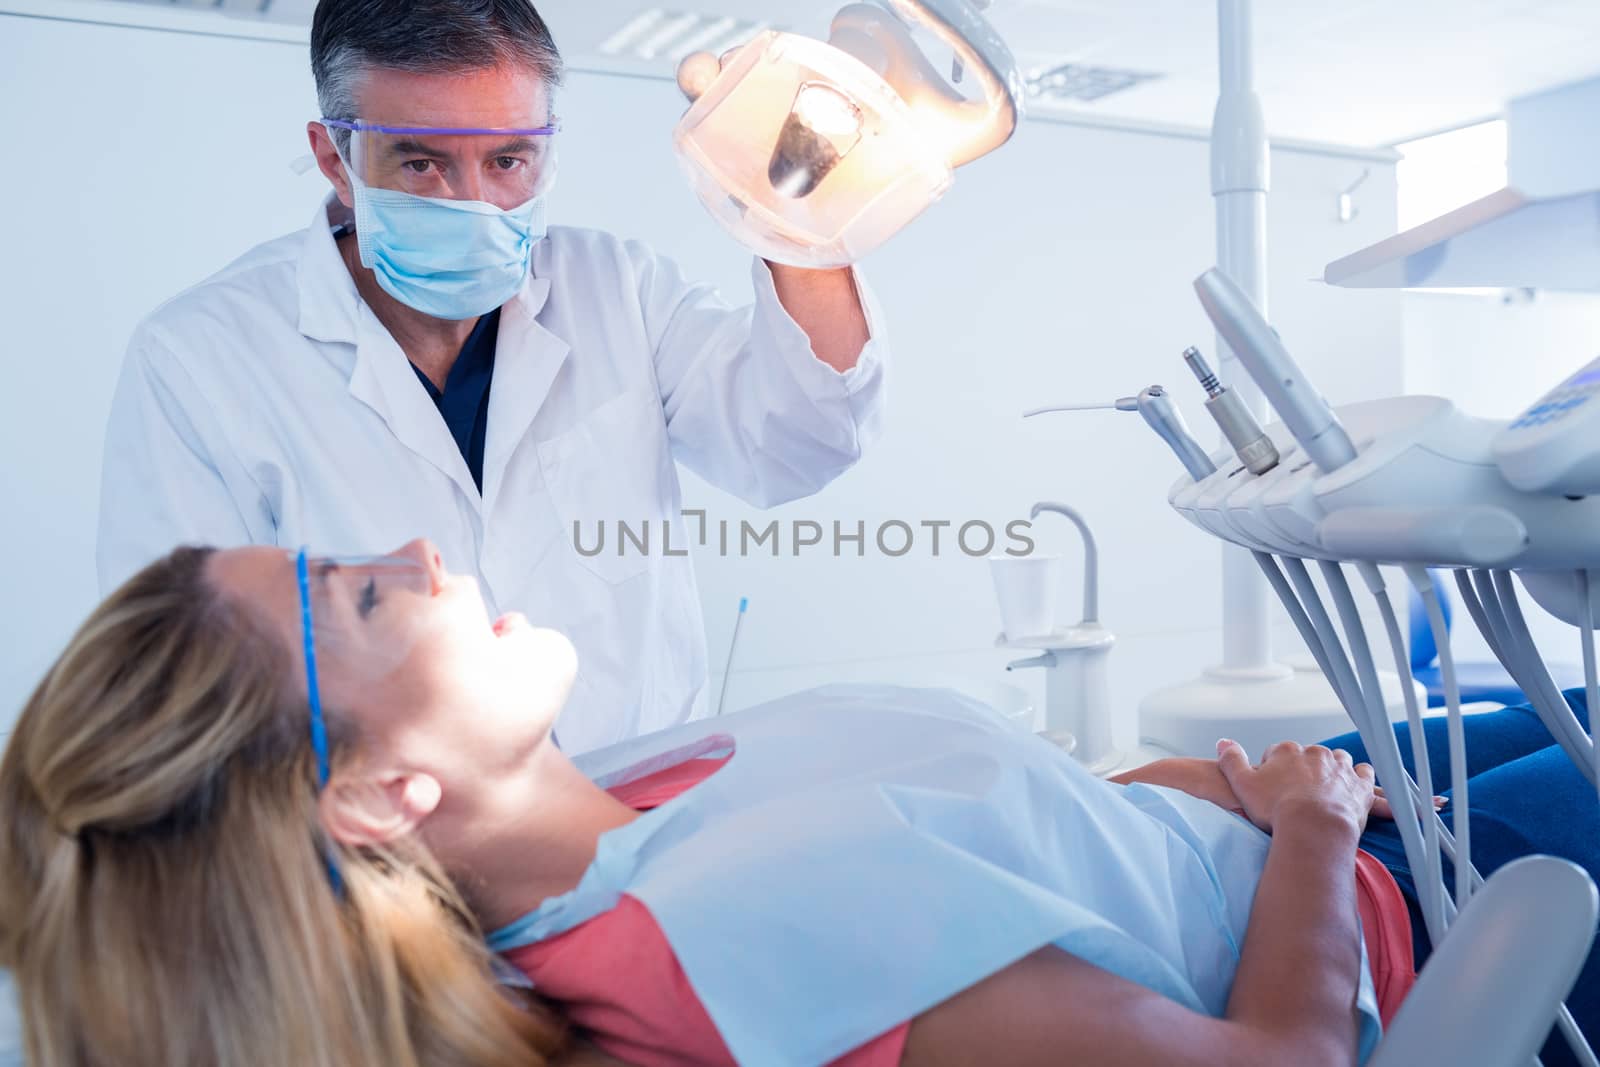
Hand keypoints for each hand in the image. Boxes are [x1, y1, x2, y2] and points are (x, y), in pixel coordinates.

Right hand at [1215, 738, 1376, 833]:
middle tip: (1298, 794)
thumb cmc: (1277, 810)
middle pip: (1308, 756)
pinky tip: (1353, 786)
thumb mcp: (1242, 785)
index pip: (1278, 753)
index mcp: (1286, 751)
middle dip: (1304, 769)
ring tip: (1325, 789)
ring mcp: (1340, 767)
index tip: (1274, 789)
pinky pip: (1364, 773)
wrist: (1314, 828)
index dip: (1274, 770)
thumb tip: (1223, 742)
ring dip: (1332, 770)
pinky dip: (1360, 777)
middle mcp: (1315, 753)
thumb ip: (1231, 760)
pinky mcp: (1360, 784)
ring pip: (1337, 760)